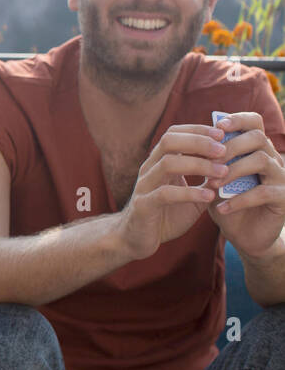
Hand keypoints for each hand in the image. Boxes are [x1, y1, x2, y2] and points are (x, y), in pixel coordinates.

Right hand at [116, 124, 224, 260]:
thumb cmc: (165, 215)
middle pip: (169, 141)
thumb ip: (206, 183)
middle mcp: (149, 169)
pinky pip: (165, 194)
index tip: (222, 134)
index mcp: (158, 163)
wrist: (137, 239)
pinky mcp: (143, 206)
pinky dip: (190, 193)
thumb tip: (232, 168)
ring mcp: (144, 186)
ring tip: (222, 172)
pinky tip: (208, 197)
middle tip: (223, 150)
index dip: (197, 130)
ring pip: (167, 163)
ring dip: (198, 165)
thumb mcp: (190, 196)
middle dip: (198, 142)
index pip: (174, 134)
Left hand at [209, 112, 284, 259]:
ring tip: (212, 184)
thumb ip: (207, 160)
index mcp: (257, 149)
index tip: (217, 126)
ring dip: (233, 170)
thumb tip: (190, 140)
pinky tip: (222, 208)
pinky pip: (263, 192)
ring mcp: (282, 178)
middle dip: (229, 147)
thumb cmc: (226, 201)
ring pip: (262, 161)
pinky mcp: (284, 198)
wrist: (244, 234)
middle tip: (209, 161)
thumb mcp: (214, 178)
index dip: (237, 120)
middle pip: (257, 137)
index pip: (254, 122)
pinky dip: (239, 199)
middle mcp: (273, 159)